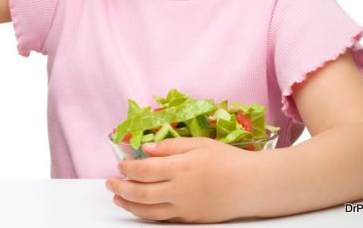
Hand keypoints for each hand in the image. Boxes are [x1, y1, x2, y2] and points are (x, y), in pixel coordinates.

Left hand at [106, 137, 253, 222]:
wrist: (252, 185)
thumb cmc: (228, 160)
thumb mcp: (200, 144)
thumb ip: (170, 147)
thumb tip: (146, 149)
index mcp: (181, 167)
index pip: (144, 170)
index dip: (128, 168)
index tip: (120, 164)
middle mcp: (180, 190)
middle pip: (141, 192)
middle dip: (121, 188)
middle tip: (110, 183)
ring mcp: (185, 208)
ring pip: (148, 210)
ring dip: (129, 204)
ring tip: (118, 198)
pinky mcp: (191, 219)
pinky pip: (163, 219)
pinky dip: (146, 214)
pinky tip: (140, 208)